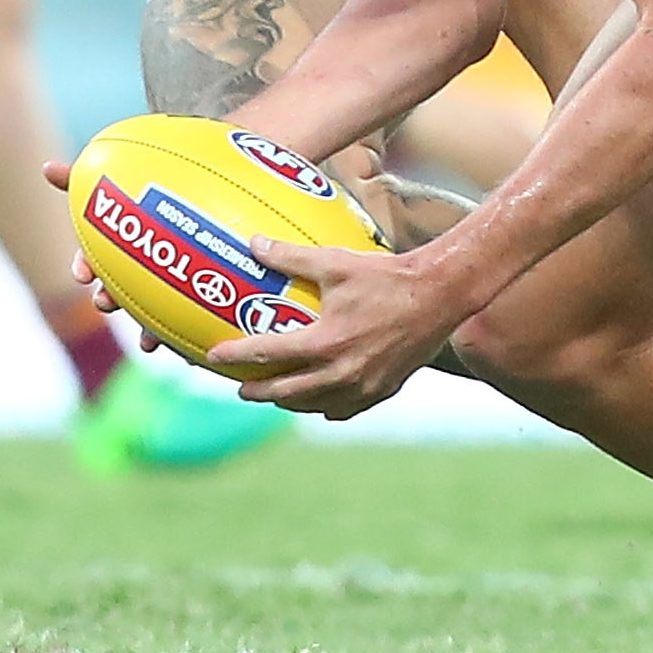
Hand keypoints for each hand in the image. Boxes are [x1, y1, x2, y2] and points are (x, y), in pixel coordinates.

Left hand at [205, 238, 470, 419]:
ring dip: (288, 401)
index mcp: (324, 343)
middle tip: (239, 386)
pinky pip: (343, 409)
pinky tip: (318, 399)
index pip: (266, 355)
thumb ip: (291, 256)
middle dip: (257, 391)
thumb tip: (254, 244)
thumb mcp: (335, 261)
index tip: (213, 357)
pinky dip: (324, 406)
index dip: (235, 357)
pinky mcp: (381, 391)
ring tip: (274, 393)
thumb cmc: (386, 275)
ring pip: (312, 405)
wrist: (439, 296)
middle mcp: (340, 372)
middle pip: (284, 392)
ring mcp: (361, 387)